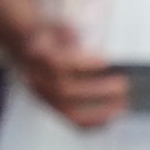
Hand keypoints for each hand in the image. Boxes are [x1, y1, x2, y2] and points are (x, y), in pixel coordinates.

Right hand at [0, 0, 130, 129]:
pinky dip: (95, 123)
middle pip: (65, 91)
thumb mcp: (53, 26)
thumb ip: (65, 31)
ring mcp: (44, 96)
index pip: (58, 65)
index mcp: (36, 58)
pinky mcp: (53, 106)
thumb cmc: (48, 37)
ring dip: (100, 111)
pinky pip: (74, 121)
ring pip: (69, 111)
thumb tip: (78, 36)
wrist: (26, 48)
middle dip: (98, 90)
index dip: (84, 65)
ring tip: (123, 104)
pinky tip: (113, 118)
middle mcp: (37, 79)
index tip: (106, 61)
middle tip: (123, 84)